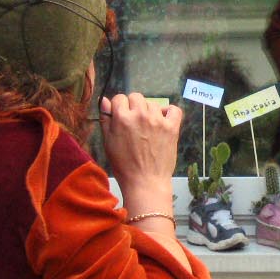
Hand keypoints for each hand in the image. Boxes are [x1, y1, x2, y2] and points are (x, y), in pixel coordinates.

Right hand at [99, 93, 182, 208]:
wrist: (145, 182)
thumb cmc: (123, 165)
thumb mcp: (108, 142)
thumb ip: (106, 120)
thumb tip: (105, 101)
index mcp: (122, 118)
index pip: (119, 98)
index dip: (119, 107)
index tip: (121, 116)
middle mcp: (140, 115)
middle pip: (136, 97)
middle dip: (133, 106)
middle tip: (133, 122)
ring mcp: (158, 120)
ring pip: (152, 103)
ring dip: (148, 111)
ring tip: (147, 126)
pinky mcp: (172, 127)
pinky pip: (174, 109)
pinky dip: (169, 112)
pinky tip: (163, 119)